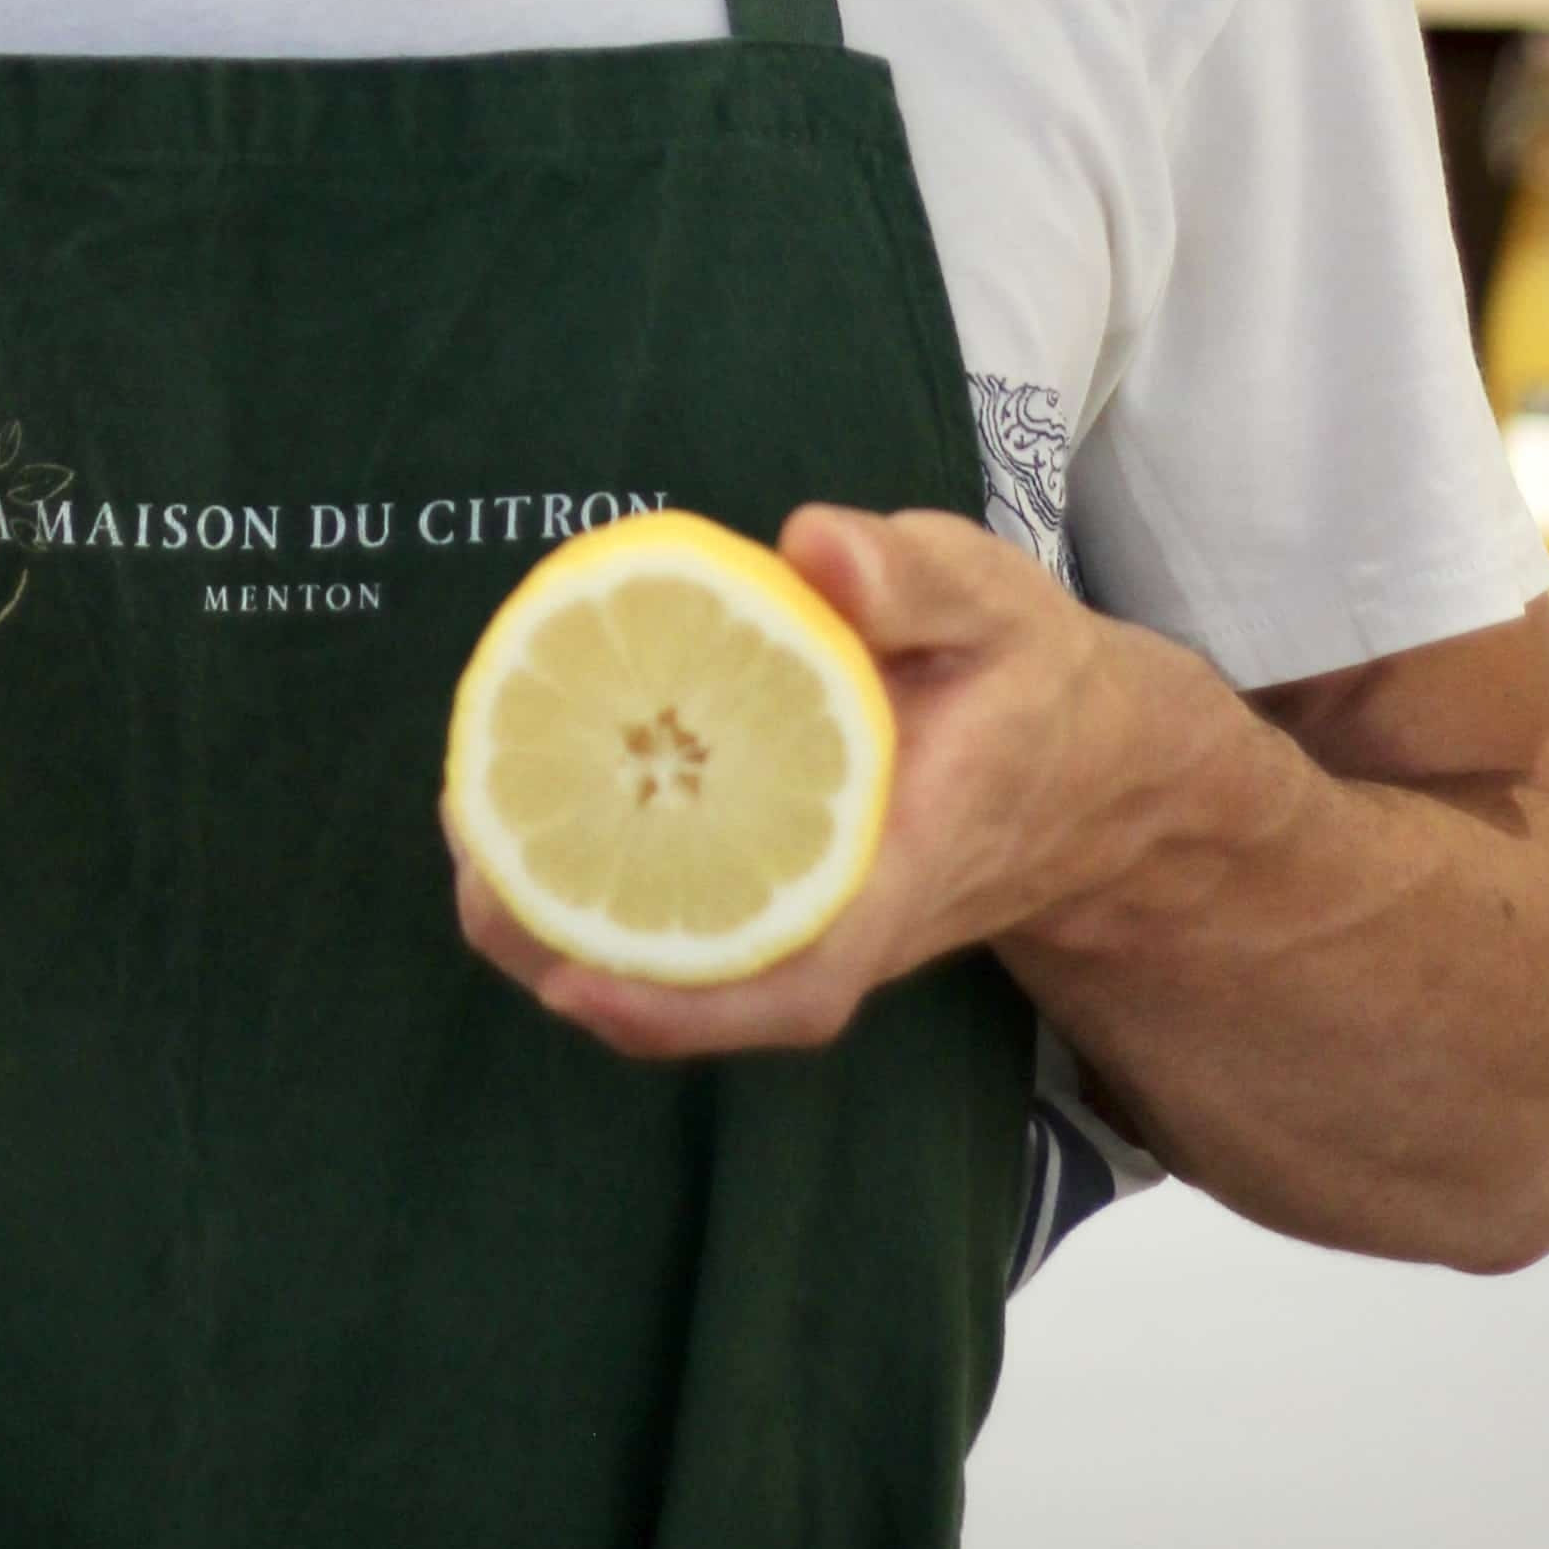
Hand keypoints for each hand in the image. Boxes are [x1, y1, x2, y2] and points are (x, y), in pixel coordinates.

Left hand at [448, 503, 1228, 1062]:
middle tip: (472, 871)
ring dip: (560, 926)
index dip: (684, 1002)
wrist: (1081, 767)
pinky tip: (516, 809)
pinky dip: (590, 886)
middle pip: (707, 991)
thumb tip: (811, 546)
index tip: (577, 983)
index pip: (800, 974)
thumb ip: (912, 576)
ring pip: (677, 965)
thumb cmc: (1025, 677)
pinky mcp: (775, 897)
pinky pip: (676, 919)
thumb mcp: (995, 601)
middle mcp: (846, 925)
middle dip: (574, 959)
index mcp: (904, 872)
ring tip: (468, 835)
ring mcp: (807, 922)